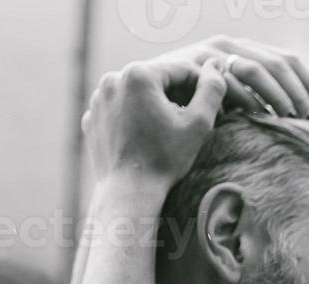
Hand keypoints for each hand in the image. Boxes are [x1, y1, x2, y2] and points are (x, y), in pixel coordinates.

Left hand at [82, 58, 225, 188]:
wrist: (128, 192)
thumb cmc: (164, 159)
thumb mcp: (199, 124)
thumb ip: (212, 90)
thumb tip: (215, 67)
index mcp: (139, 74)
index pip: (182, 70)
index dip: (202, 88)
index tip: (213, 110)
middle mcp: (113, 79)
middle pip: (158, 80)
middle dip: (178, 96)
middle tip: (193, 122)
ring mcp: (99, 99)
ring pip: (138, 93)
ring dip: (156, 106)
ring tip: (169, 131)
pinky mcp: (93, 117)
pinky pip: (121, 109)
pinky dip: (135, 117)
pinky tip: (147, 138)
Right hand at [146, 35, 308, 117]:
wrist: (149, 104)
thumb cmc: (195, 109)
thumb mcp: (234, 102)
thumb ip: (260, 102)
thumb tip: (303, 120)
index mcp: (245, 51)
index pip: (288, 60)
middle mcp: (230, 45)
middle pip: (279, 63)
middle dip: (298, 90)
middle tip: (307, 117)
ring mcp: (212, 52)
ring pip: (258, 68)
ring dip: (278, 94)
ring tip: (288, 117)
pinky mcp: (197, 64)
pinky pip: (231, 78)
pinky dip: (249, 97)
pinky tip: (260, 116)